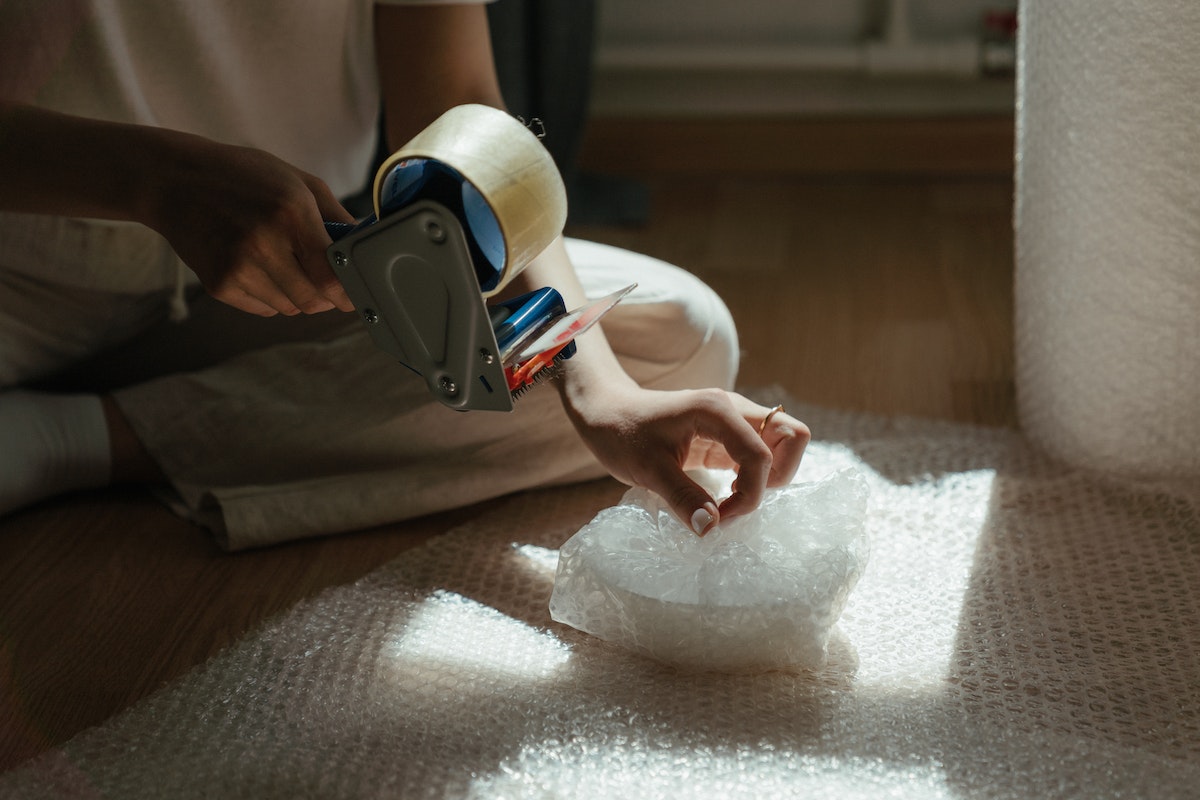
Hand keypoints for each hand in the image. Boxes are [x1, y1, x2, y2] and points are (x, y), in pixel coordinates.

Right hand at [144, 136, 355, 315]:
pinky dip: (271, 297)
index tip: (355, 293)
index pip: (332, 275)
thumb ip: (336, 215)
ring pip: (290, 308)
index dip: (349, 291)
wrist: (173, 180)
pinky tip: (259, 268)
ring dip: (298, 295)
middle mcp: (264, 244)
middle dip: (326, 296)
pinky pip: (263, 309)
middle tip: (325, 283)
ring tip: (287, 265)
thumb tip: (364, 244)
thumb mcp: (296, 180)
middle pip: (313, 300)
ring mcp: (238, 268)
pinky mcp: (219, 284)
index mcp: (290, 214)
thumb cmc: (243, 176)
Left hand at [567, 386, 809, 534]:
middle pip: (792, 436)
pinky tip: (726, 496)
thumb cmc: (620, 433)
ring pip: (782, 444)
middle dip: (778, 476)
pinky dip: (755, 478)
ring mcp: (734, 421)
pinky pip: (761, 455)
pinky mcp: (727, 436)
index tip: (718, 519)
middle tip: (740, 501)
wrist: (605, 412)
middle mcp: (734, 409)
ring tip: (732, 500)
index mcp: (717, 410)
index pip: (761, 456)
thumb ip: (682, 497)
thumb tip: (710, 529)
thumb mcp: (646, 469)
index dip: (749, 495)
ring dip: (769, 478)